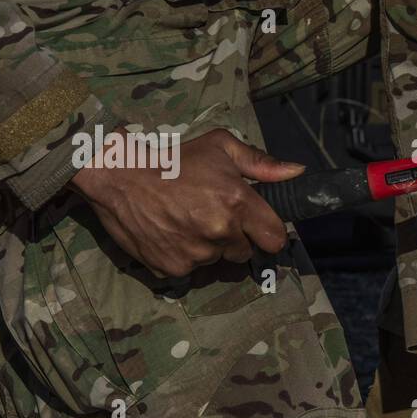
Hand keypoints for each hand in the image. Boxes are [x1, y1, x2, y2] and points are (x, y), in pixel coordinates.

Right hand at [69, 128, 302, 277]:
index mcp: (237, 202)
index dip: (267, 233)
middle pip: (245, 252)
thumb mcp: (220, 147)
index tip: (256, 227)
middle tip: (211, 216)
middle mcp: (220, 231)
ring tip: (186, 221)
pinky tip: (170, 233)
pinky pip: (191, 270)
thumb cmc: (173, 158)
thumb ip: (261, 164)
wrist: (119, 175)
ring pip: (217, 260)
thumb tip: (297, 172)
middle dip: (235, 238)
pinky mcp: (173, 268)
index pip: (275, 238)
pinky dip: (184, 256)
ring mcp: (196, 253)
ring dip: (209, 247)